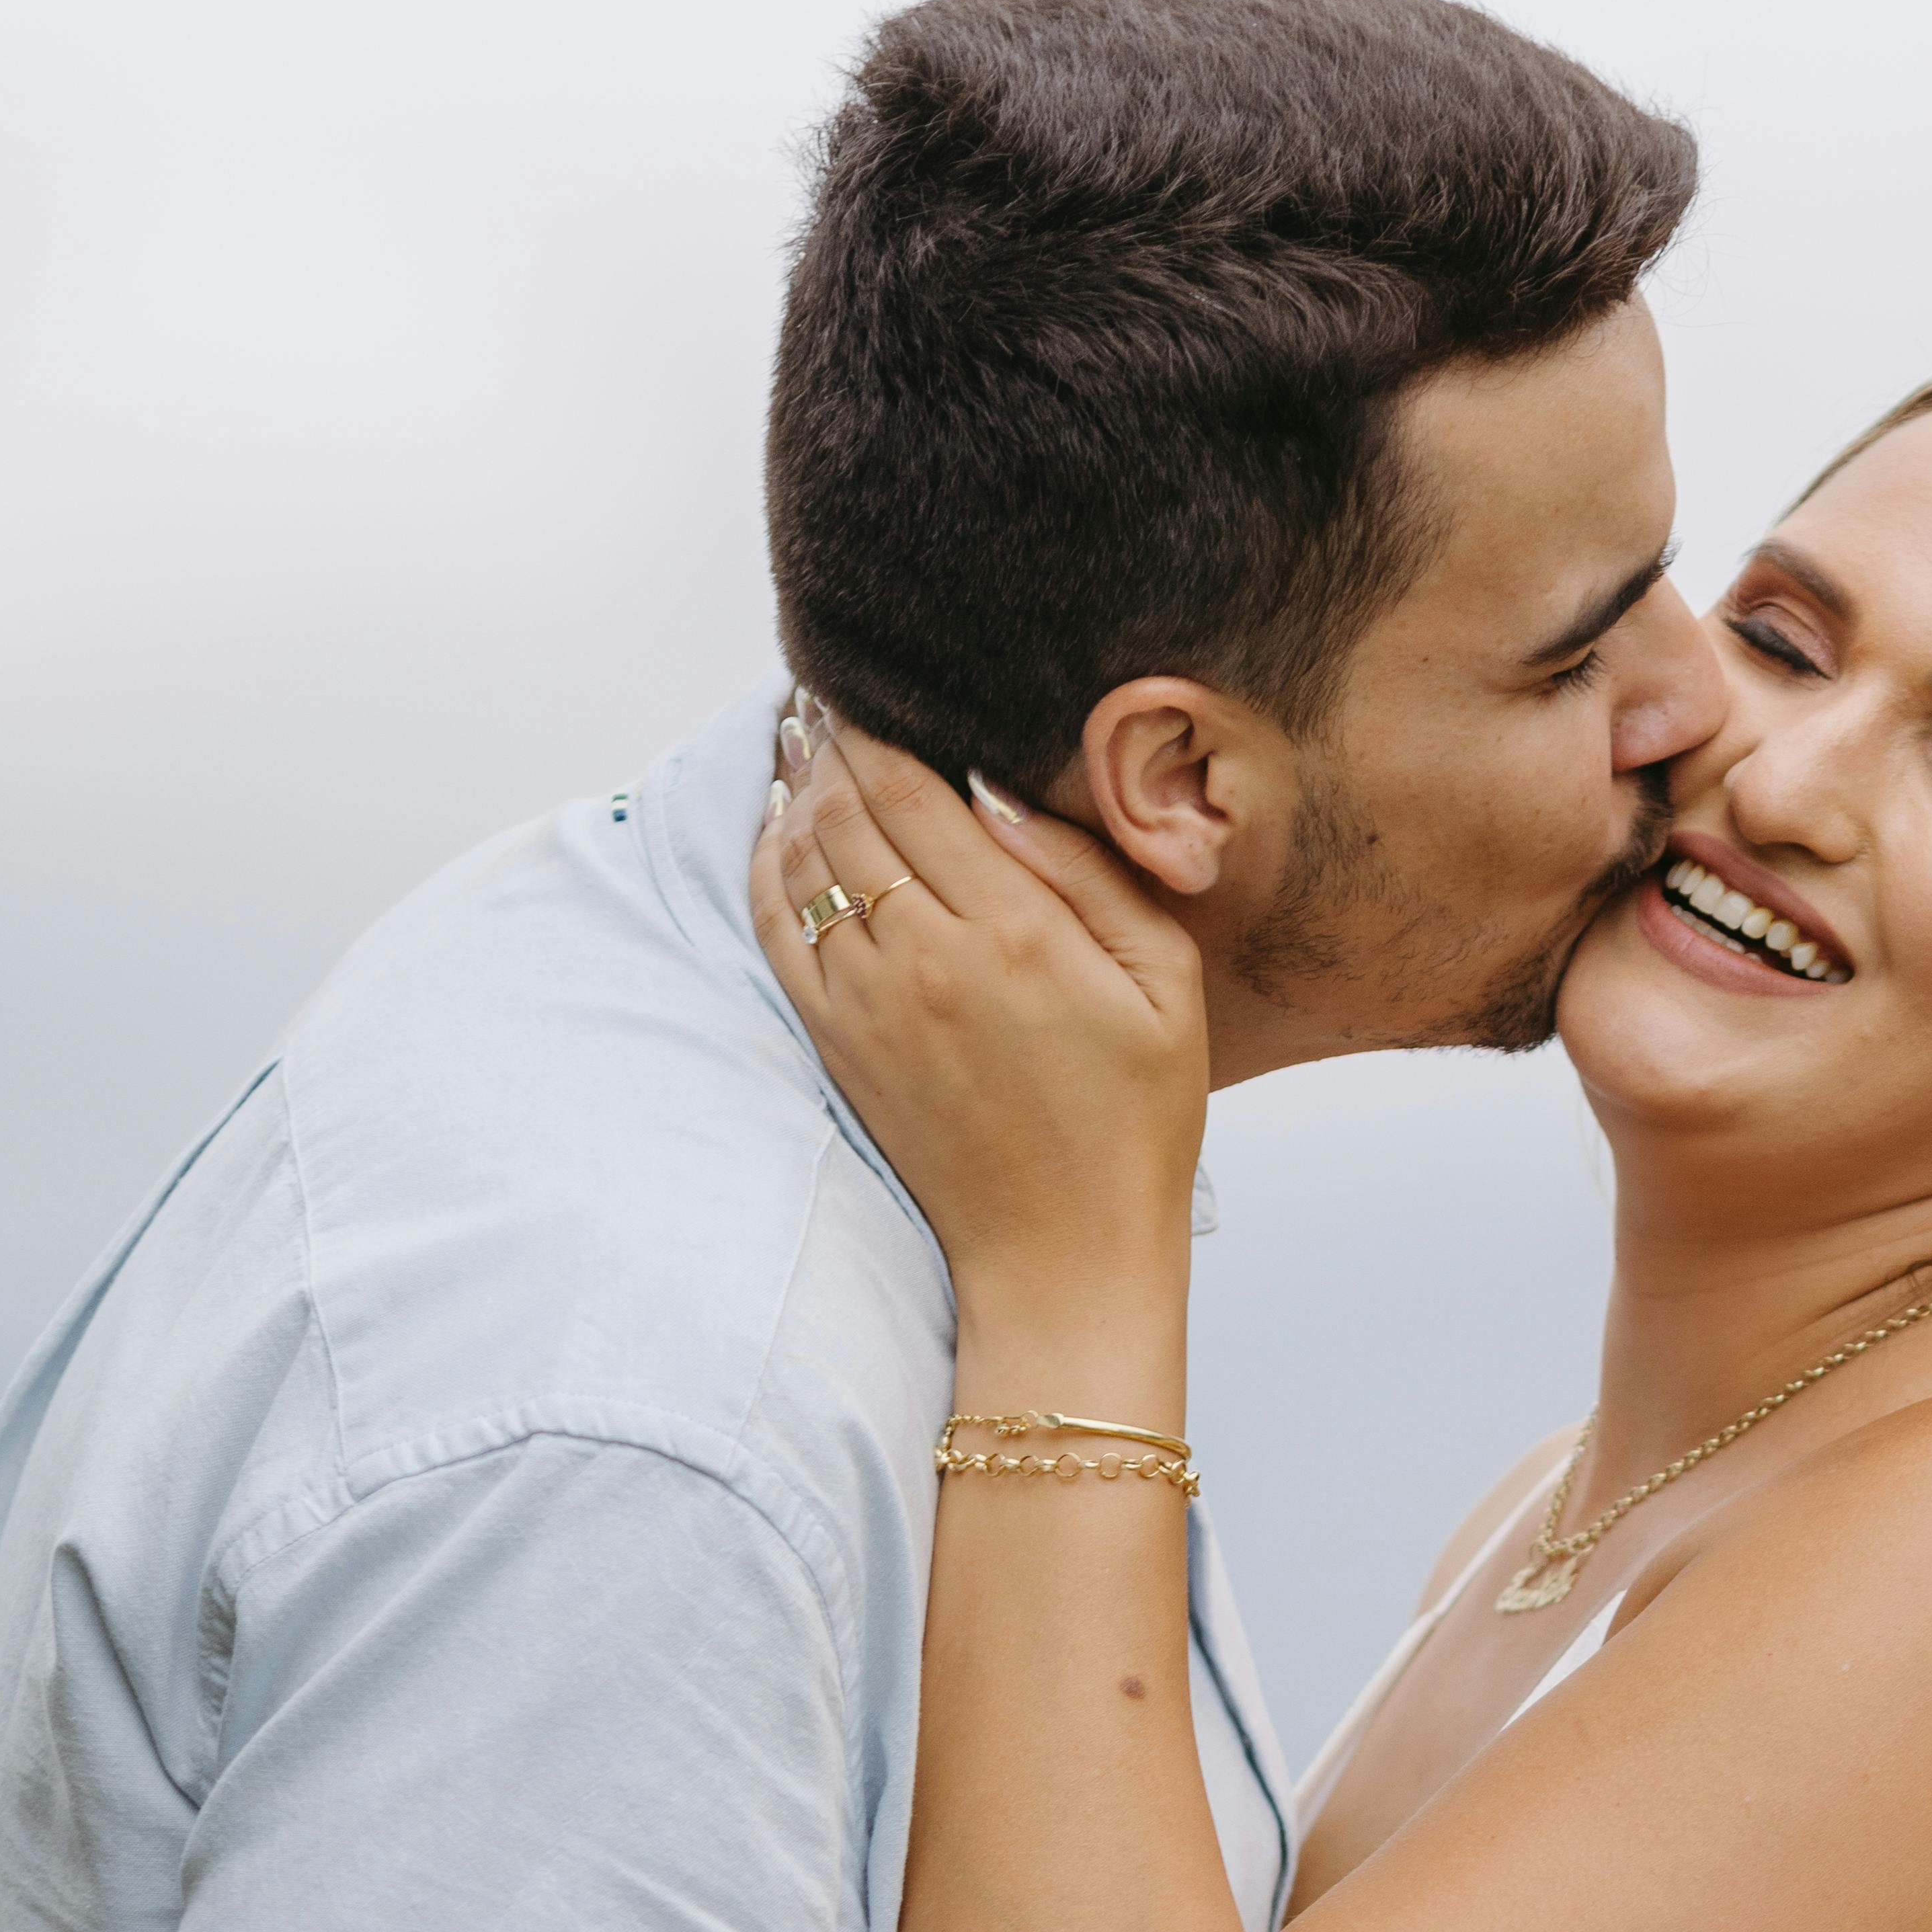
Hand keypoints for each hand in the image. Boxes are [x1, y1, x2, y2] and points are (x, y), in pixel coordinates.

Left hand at [754, 709, 1209, 1328]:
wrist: (1063, 1250)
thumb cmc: (1134, 1117)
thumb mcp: (1163, 984)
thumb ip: (1090, 875)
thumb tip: (995, 791)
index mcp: (1014, 931)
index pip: (912, 787)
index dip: (877, 723)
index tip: (866, 680)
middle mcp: (925, 960)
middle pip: (845, 810)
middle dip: (829, 740)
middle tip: (825, 693)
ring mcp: (868, 1005)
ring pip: (802, 861)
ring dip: (793, 791)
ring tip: (797, 740)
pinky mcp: (838, 1046)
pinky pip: (778, 931)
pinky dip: (768, 868)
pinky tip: (778, 830)